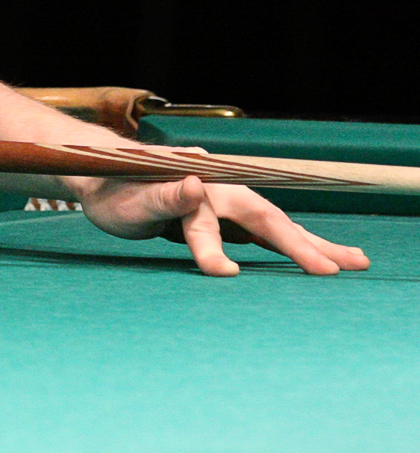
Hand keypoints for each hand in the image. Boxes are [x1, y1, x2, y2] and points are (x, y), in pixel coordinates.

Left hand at [75, 170, 370, 276]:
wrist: (101, 177)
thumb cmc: (114, 192)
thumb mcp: (133, 199)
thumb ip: (165, 196)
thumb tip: (196, 183)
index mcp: (202, 186)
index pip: (228, 221)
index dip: (227, 248)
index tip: (232, 274)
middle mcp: (220, 190)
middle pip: (270, 219)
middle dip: (307, 245)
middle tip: (346, 267)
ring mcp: (224, 202)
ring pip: (274, 224)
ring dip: (310, 244)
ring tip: (352, 261)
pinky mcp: (222, 215)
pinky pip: (262, 231)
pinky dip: (289, 243)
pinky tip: (313, 254)